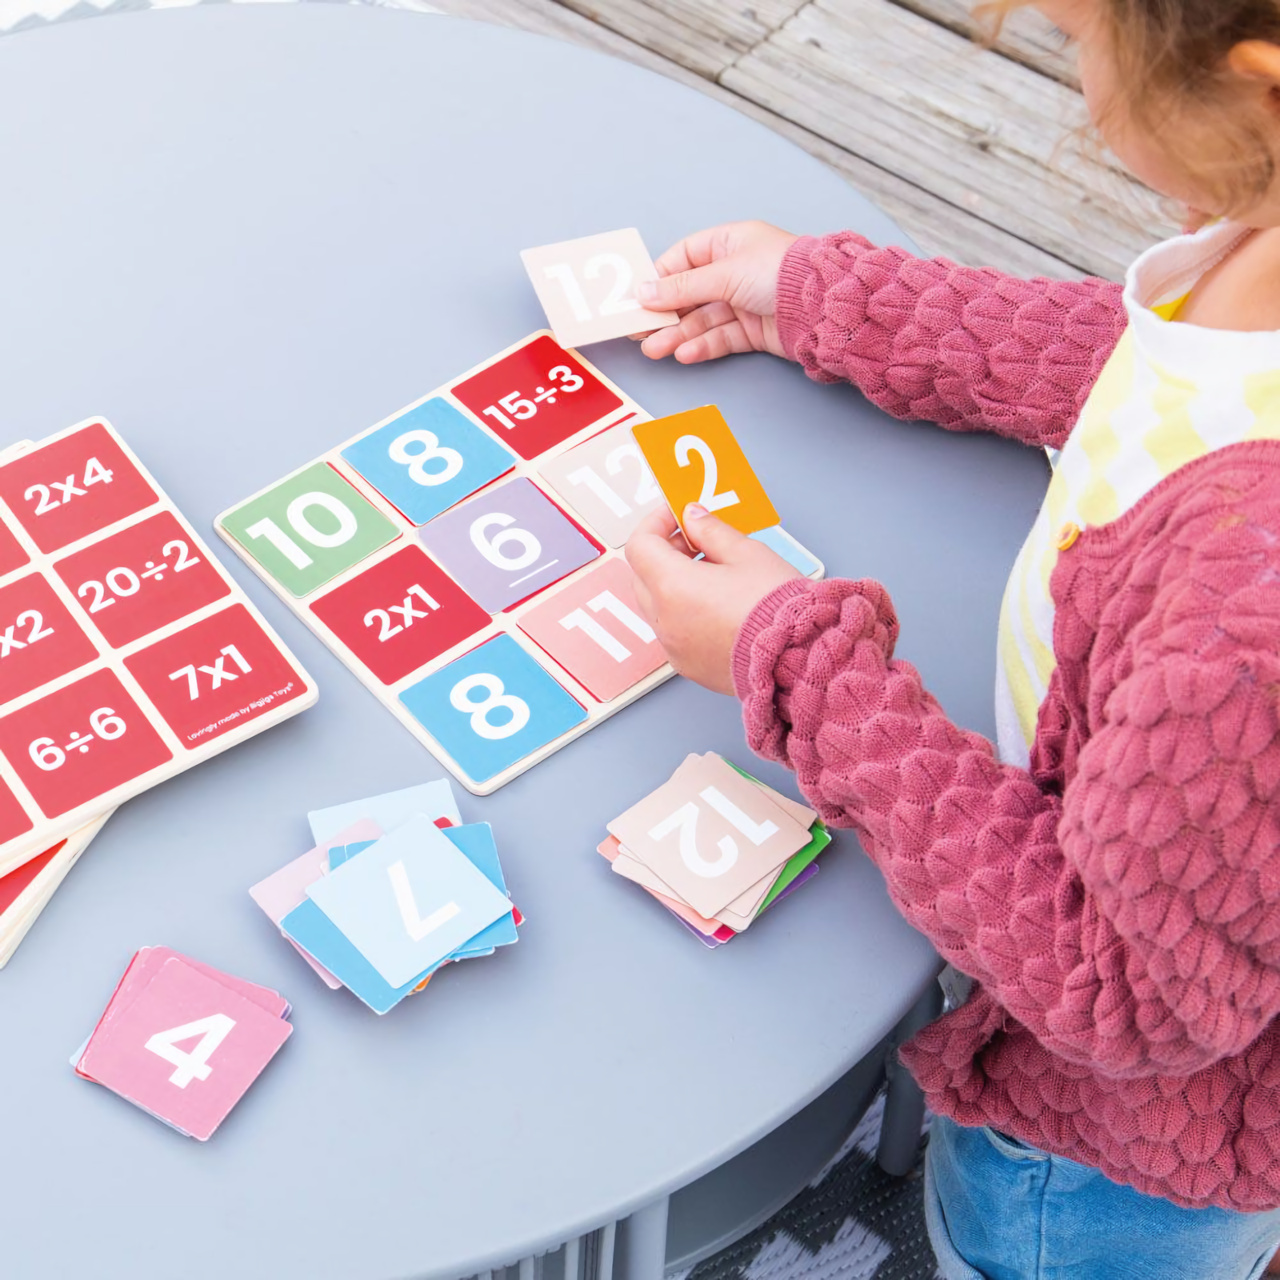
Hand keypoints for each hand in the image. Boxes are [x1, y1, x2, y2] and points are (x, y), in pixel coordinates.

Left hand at [626, 504, 802, 694]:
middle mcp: (665, 621)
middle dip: (664, 551)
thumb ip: (711, 531)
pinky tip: (717, 604)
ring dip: (673, 583)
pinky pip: (673, 631)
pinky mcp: (689, 666)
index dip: (655, 522)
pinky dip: (684, 612)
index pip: (640, 545)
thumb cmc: (779, 608)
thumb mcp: (747, 554)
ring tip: (714, 573)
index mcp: (673, 587)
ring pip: (657, 605)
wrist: (801, 658)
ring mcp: (674, 648)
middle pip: (642, 576)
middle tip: (696, 538)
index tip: (676, 514)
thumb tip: (693, 517)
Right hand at [634, 221, 798, 363]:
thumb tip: (645, 292)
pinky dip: (702, 345)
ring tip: (655, 349)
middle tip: (639, 331)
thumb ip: (682, 287)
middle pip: (690, 294)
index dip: (661, 278)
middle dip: (665, 314)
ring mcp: (743, 302)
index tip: (639, 296)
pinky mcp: (753, 330)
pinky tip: (685, 353)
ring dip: (677, 335)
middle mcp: (734, 272)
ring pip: (702, 320)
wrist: (822, 303)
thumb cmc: (779, 271)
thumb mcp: (723, 273)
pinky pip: (720, 337)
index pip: (684, 258)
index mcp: (729, 244)